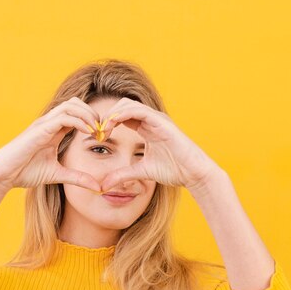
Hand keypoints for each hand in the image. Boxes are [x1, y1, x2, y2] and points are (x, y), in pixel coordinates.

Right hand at [0, 97, 103, 191]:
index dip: (93, 121)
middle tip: (104, 130)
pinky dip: (79, 122)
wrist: (3, 174)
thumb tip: (97, 186)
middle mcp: (49, 122)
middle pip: (76, 103)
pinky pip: (64, 117)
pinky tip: (88, 133)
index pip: (77, 114)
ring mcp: (44, 123)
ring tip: (98, 130)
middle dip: (93, 114)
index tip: (104, 136)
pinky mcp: (40, 129)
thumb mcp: (57, 174)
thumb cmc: (24, 172)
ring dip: (88, 115)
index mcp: (53, 129)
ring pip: (71, 106)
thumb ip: (77, 177)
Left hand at [95, 97, 223, 193]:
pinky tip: (113, 123)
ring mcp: (157, 119)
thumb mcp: (141, 172)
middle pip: (122, 106)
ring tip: (102, 128)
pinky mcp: (162, 122)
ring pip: (128, 104)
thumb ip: (123, 175)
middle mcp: (151, 120)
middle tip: (96, 131)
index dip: (106, 123)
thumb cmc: (174, 170)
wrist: (194, 173)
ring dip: (112, 114)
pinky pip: (139, 110)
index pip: (122, 116)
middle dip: (106, 116)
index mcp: (146, 128)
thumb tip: (104, 185)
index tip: (96, 136)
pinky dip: (124, 114)